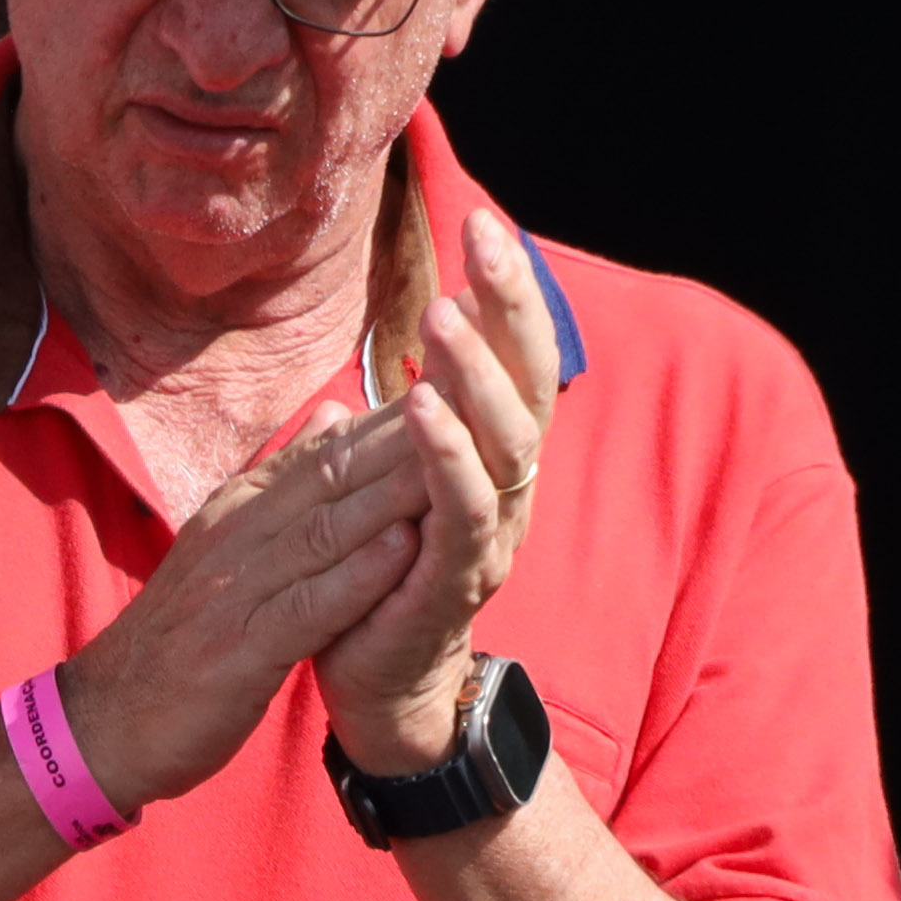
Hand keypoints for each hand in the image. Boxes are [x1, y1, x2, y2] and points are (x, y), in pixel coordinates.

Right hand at [58, 398, 433, 811]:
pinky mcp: (239, 647)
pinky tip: (403, 551)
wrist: (107, 716)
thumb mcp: (228, 543)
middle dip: (406, 439)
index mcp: (239, 509)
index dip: (396, 419)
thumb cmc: (179, 634)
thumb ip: (281, 479)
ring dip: (393, 494)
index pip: (327, 452)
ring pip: (326, 530)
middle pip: (332, 477)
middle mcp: (236, 534)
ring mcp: (235, 588)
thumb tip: (335, 412)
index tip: (459, 384)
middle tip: (474, 399)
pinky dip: (357, 576)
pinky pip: (308, 605)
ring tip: (456, 458)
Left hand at [314, 213, 562, 774]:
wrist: (374, 681)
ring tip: (444, 315)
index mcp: (489, 458)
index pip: (510, 359)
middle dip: (509, 310)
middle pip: (526, 385)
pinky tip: (419, 409)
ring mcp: (486, 536)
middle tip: (487, 238)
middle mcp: (505, 490)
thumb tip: (430, 324)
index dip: (506, 293)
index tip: (485, 219)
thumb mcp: (398, 471)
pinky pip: (459, 512)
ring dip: (474, 376)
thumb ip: (418, 404)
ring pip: (502, 442)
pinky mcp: (451, 581)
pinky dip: (445, 457)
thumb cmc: (383, 565)